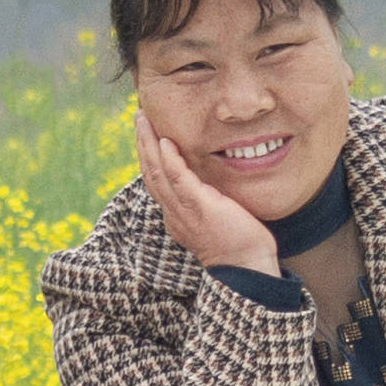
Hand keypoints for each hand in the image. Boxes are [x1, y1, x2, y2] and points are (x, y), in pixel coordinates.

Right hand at [133, 107, 278, 275]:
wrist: (246, 267)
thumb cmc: (238, 246)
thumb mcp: (214, 220)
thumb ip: (206, 201)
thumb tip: (210, 184)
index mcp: (176, 215)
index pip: (156, 181)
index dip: (149, 156)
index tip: (148, 134)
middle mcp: (173, 212)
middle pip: (150, 172)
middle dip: (142, 143)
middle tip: (139, 117)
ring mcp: (184, 210)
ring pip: (157, 172)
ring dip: (148, 143)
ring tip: (144, 120)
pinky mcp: (199, 206)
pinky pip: (178, 179)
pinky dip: (170, 159)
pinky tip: (166, 140)